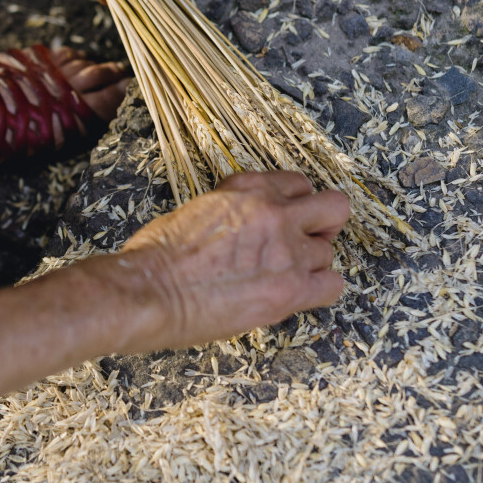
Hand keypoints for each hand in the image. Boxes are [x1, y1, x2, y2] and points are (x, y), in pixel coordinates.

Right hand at [112, 171, 349, 350]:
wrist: (149, 290)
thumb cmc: (157, 255)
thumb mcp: (197, 209)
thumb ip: (233, 211)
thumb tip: (244, 227)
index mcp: (249, 188)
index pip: (299, 185)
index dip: (296, 206)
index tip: (287, 220)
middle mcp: (275, 212)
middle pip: (334, 209)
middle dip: (323, 226)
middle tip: (305, 243)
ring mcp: (287, 250)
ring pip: (328, 253)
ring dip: (310, 266)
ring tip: (280, 279)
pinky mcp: (291, 289)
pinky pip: (332, 286)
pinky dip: (319, 291)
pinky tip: (296, 296)